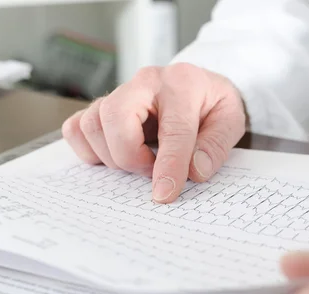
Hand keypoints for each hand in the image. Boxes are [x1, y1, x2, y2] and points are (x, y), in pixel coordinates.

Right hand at [61, 63, 245, 202]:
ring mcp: (118, 92)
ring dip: (112, 156)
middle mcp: (145, 83)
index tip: (164, 195)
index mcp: (182, 83)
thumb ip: (215, 146)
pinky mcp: (101, 107)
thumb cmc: (212, 105)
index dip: (168, 166)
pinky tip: (114, 156)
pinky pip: (77, 128)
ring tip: (140, 163)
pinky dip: (89, 150)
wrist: (199, 86)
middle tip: (152, 171)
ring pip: (92, 124)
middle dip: (130, 157)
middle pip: (115, 117)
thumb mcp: (231, 120)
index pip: (173, 129)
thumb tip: (194, 171)